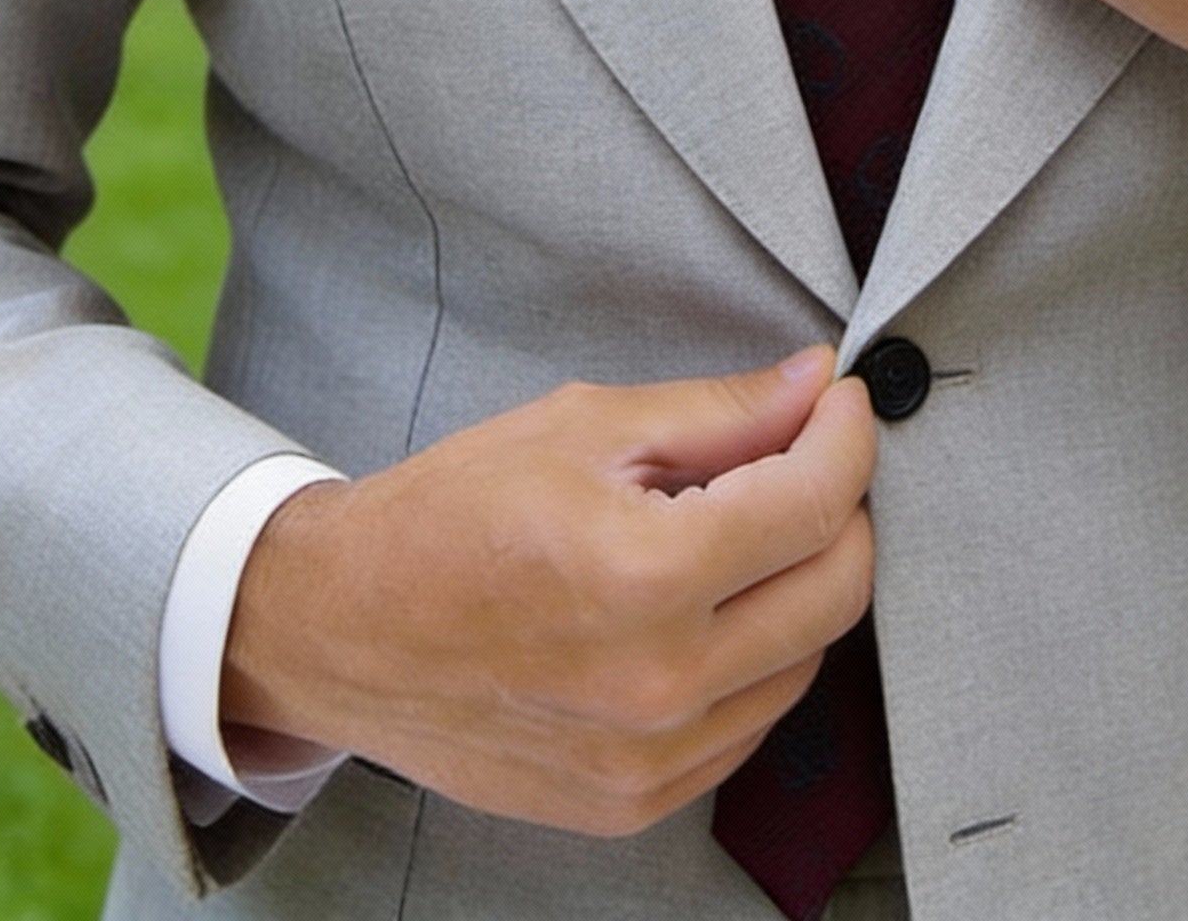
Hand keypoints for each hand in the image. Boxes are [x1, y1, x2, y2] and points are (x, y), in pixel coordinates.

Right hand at [220, 348, 876, 837]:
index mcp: (645, 574)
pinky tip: (706, 608)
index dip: (847, 436)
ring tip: (739, 531)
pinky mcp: (635, 801)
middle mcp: (660, 682)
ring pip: (806, 661)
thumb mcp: (583, 427)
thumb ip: (719, 412)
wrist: (341, 630)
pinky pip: (751, 723)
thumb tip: (814, 386)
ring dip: (801, 584)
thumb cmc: (448, 517)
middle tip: (805, 457)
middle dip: (841, 507)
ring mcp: (650, 758)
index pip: (815, 502)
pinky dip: (756, 658)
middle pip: (837, 590)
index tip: (841, 404)